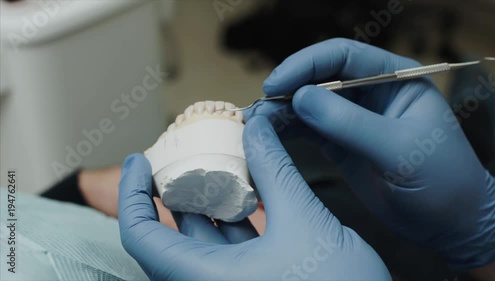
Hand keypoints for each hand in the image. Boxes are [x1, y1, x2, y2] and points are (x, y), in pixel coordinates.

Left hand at [118, 116, 390, 280]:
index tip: (139, 159)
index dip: (132, 193)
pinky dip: (232, 220)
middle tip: (187, 153)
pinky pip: (228, 250)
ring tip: (219, 163)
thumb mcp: (305, 220)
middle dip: (177, 189)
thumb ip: (276, 169)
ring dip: (208, 201)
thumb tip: (258, 126)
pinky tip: (248, 191)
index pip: (141, 235)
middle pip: (171, 234)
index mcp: (206, 280)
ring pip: (202, 241)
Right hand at [245, 38, 494, 270]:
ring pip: (308, 104)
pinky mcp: (340, 143)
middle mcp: (370, 93)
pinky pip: (308, 129)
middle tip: (259, 108)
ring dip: (281, 111)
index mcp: (394, 79)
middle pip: (319, 77)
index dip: (305, 64)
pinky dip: (286, 131)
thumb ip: (350, 123)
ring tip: (256, 124)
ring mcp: (353, 118)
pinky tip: (267, 136)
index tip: (276, 84)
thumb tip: (300, 98)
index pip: (343, 56)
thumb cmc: (441, 181)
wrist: (449, 222)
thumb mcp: (399, 150)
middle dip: (288, 89)